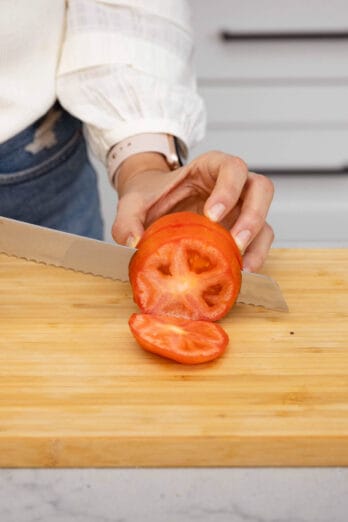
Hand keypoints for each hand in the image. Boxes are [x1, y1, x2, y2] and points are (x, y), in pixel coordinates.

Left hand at [112, 150, 273, 271]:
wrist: (154, 206)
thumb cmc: (150, 197)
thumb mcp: (133, 203)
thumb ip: (127, 220)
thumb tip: (134, 244)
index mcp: (210, 167)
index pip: (232, 168)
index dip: (228, 189)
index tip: (212, 216)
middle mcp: (234, 186)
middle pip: (261, 189)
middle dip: (252, 216)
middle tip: (235, 242)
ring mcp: (241, 209)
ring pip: (266, 218)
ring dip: (257, 243)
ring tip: (242, 267)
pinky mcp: (242, 232)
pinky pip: (259, 243)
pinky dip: (255, 258)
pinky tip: (240, 274)